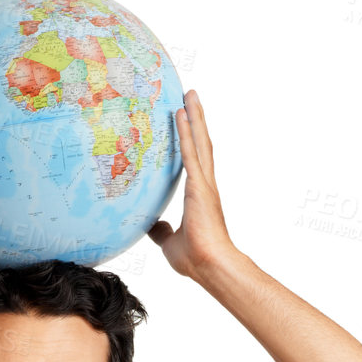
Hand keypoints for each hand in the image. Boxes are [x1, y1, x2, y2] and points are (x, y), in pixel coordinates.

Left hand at [148, 89, 234, 281]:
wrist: (210, 266)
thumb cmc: (195, 258)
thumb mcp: (169, 242)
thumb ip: (160, 230)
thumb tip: (151, 225)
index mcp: (200, 195)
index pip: (194, 161)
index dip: (191, 140)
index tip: (186, 121)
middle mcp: (205, 185)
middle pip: (201, 143)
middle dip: (196, 119)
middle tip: (190, 96)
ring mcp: (204, 184)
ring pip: (199, 142)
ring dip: (194, 117)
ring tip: (189, 94)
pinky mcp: (199, 187)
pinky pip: (190, 153)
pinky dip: (185, 132)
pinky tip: (180, 114)